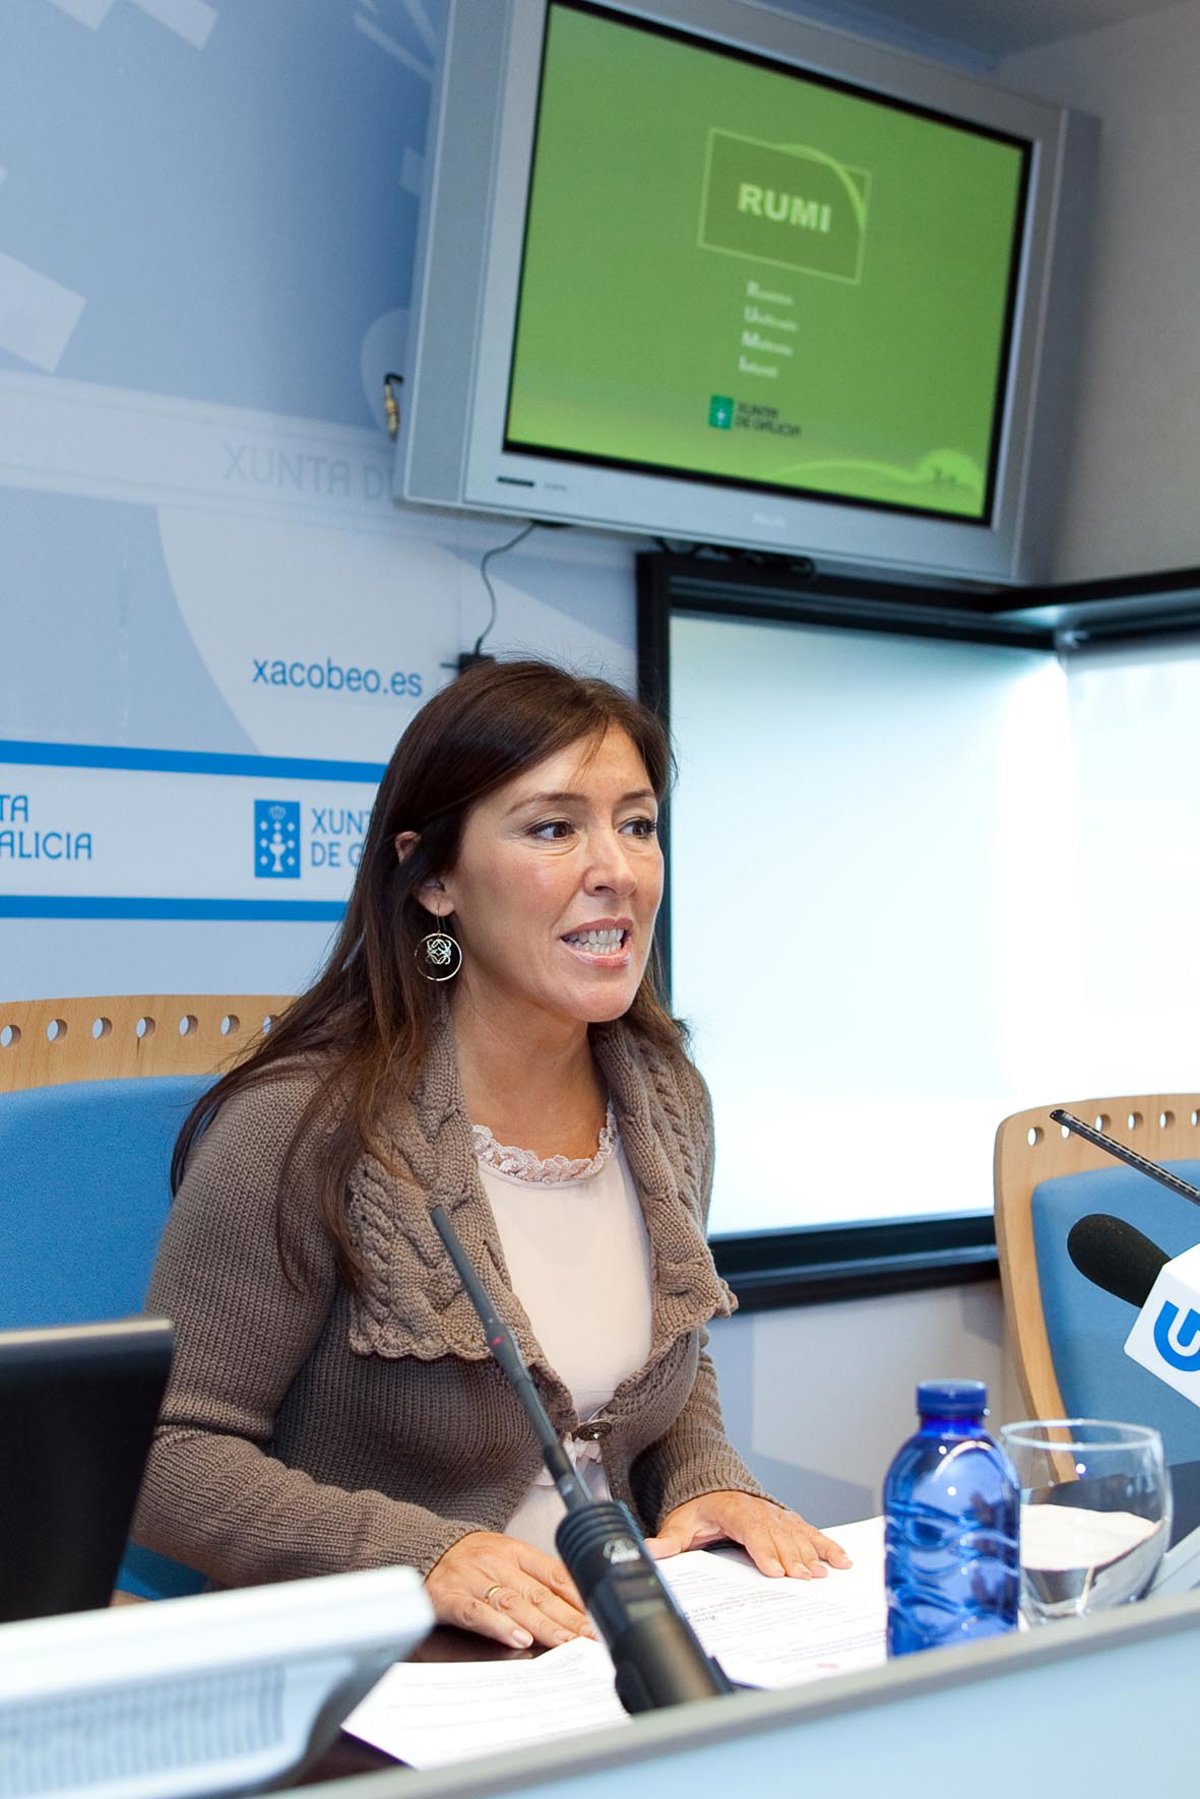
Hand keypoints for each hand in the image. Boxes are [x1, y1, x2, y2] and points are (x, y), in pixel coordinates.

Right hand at [425, 1530, 596, 1649]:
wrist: (424, 1548)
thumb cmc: (472, 1558)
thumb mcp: (507, 1555)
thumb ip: (536, 1576)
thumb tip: (575, 1603)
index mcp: (516, 1552)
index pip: (554, 1574)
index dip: (578, 1597)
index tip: (597, 1618)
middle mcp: (498, 1564)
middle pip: (538, 1594)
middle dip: (567, 1619)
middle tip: (589, 1638)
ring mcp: (474, 1580)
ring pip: (513, 1604)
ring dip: (542, 1626)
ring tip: (564, 1642)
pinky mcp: (450, 1597)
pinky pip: (477, 1612)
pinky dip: (498, 1626)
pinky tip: (517, 1639)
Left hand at [644, 1491, 852, 1579]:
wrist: (714, 1485)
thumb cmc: (698, 1509)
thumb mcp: (680, 1523)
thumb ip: (668, 1540)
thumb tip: (649, 1550)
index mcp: (733, 1509)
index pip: (750, 1529)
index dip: (763, 1549)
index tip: (773, 1570)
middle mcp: (760, 1511)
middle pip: (778, 1536)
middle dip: (791, 1558)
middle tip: (803, 1580)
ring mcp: (777, 1515)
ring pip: (797, 1535)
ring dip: (811, 1554)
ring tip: (823, 1574)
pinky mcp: (789, 1521)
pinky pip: (811, 1532)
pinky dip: (827, 1546)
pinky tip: (842, 1561)